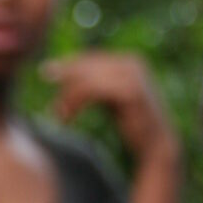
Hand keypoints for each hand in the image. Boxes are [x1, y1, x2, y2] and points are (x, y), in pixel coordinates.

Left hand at [41, 51, 175, 159]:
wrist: (156, 144)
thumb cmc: (132, 124)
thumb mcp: (111, 101)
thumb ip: (97, 87)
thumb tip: (70, 82)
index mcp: (127, 61)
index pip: (90, 58)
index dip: (67, 65)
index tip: (46, 73)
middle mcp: (131, 63)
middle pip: (87, 65)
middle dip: (65, 81)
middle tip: (50, 103)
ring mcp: (132, 76)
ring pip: (87, 79)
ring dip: (68, 97)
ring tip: (59, 116)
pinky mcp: (130, 92)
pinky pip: (93, 91)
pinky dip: (76, 103)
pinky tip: (68, 118)